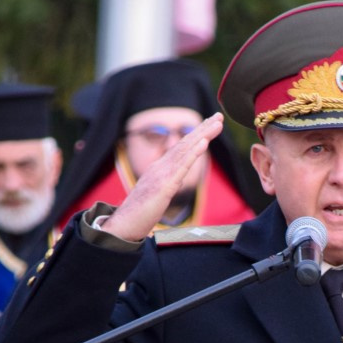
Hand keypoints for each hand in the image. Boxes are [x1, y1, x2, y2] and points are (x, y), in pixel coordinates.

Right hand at [95, 113, 223, 240]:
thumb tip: (171, 182)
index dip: (196, 135)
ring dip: (202, 135)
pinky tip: (203, 142)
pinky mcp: (164, 186)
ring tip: (216, 123)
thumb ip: (164, 185)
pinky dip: (193, 153)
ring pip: (185, 150)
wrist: (123, 225)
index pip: (180, 148)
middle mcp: (160, 167)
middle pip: (185, 144)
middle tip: (219, 116)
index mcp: (159, 169)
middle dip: (203, 129)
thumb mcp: (155, 195)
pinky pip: (181, 167)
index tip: (210, 125)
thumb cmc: (138, 215)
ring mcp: (162, 175)